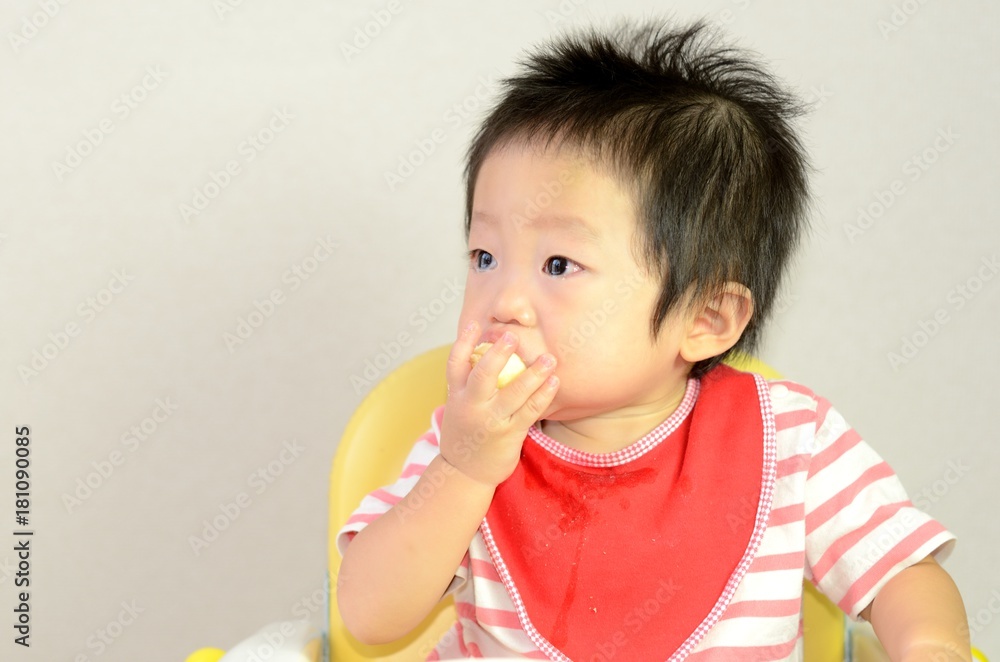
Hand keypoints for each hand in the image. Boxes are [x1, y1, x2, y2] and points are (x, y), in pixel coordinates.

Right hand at [438, 321, 558, 486]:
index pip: (455, 364)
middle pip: (483, 374)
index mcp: (456, 396)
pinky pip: (530, 411)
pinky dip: (544, 395)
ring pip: (512, 393)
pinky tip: (555, 382)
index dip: (465, 342)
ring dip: (533, 374)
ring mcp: (490, 421)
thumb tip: (489, 355)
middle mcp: (471, 406)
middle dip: (499, 354)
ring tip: (549, 358)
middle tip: (513, 336)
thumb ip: (469, 386)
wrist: (464, 474)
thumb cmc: (467, 435)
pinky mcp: (509, 434)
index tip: (476, 324)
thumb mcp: (458, 409)